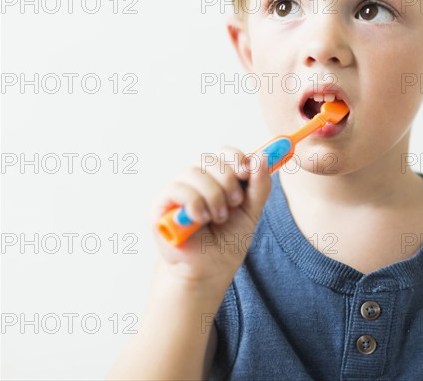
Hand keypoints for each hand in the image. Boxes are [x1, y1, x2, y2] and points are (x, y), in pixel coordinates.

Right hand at [149, 147, 271, 286]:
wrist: (210, 270)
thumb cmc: (227, 240)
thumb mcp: (251, 211)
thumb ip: (259, 185)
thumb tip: (262, 157)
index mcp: (217, 177)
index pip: (223, 153)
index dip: (235, 157)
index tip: (247, 171)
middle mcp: (195, 179)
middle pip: (210, 159)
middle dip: (228, 180)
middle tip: (235, 202)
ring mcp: (177, 190)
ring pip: (194, 172)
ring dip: (213, 196)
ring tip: (219, 218)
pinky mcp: (160, 205)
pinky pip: (177, 189)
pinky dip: (194, 203)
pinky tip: (201, 220)